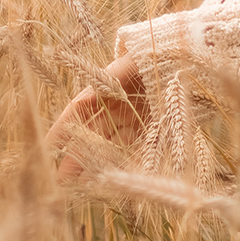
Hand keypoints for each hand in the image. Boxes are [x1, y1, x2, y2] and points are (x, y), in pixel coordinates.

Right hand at [47, 54, 149, 183]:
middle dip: (77, 157)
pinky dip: (130, 164)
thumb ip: (108, 80)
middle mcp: (118, 107)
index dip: (62, 129)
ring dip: (100, 166)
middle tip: (63, 180)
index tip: (47, 147)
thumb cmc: (157, 54)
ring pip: (113, 146)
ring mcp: (137, 119)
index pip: (77, 112)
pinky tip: (119, 180)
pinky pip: (140, 149)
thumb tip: (81, 100)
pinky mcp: (157, 128)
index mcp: (106, 89)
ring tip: (86, 186)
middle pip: (92, 135)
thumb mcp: (131, 63)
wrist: (193, 56)